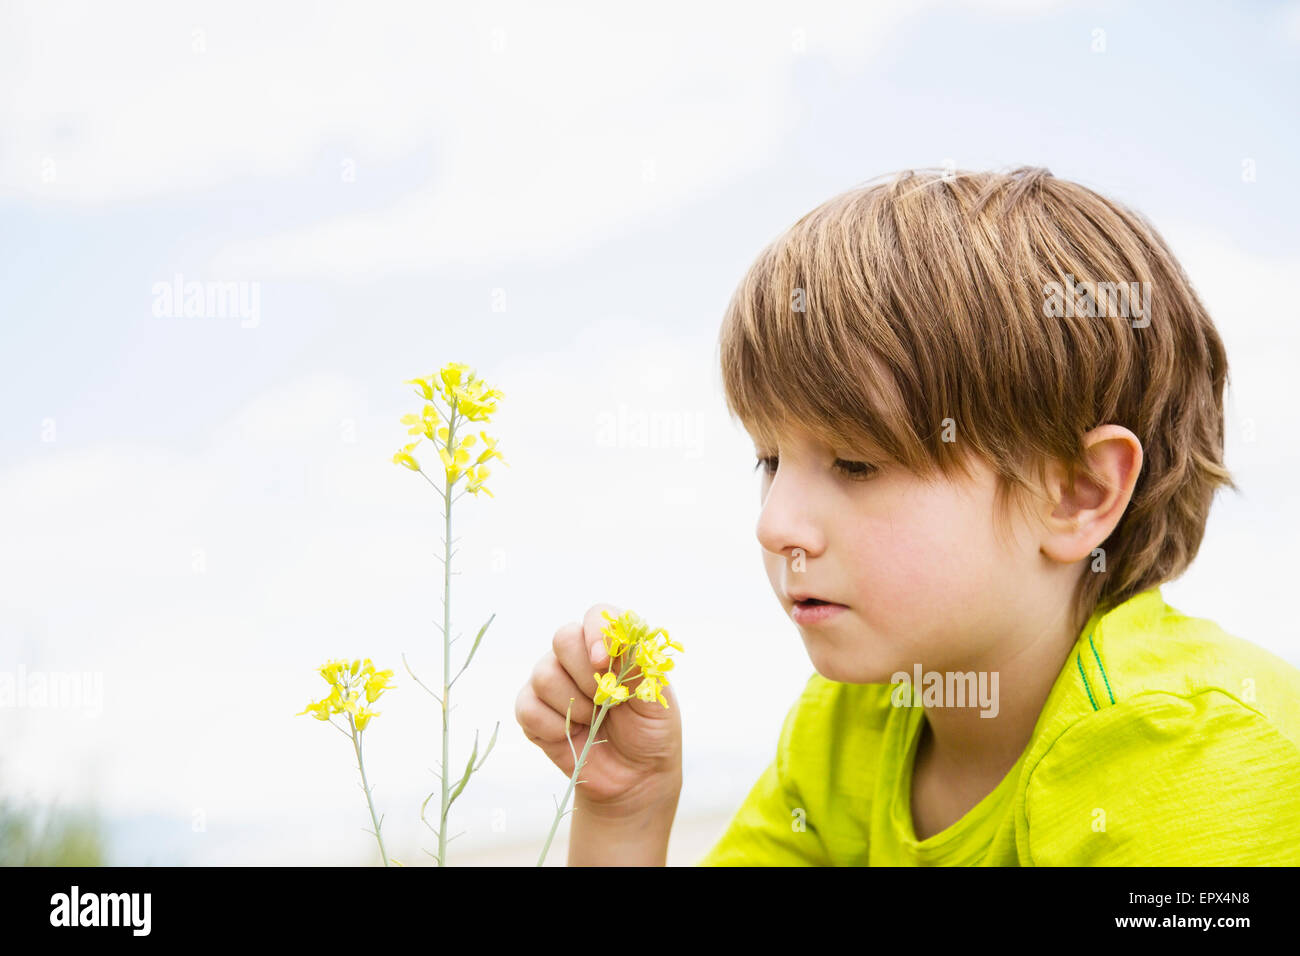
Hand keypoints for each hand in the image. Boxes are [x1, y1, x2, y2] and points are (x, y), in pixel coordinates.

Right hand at [516, 603, 682, 809]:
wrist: (635, 776)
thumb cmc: (649, 730)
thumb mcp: (656, 697)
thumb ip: (639, 665)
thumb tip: (618, 642)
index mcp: (611, 644)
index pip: (596, 615)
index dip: (596, 633)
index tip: (604, 662)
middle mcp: (577, 656)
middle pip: (563, 637)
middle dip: (586, 675)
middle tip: (606, 702)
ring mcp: (552, 681)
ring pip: (544, 674)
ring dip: (574, 706)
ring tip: (594, 721)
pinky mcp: (532, 710)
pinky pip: (528, 706)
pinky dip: (553, 726)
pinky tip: (573, 735)